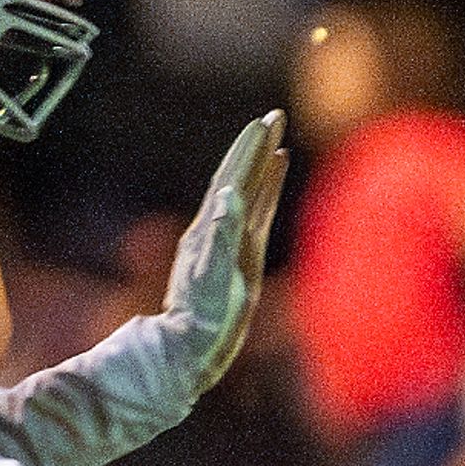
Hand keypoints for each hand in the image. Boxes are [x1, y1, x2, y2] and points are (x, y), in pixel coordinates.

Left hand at [165, 112, 291, 392]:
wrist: (188, 349)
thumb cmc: (204, 318)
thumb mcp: (213, 278)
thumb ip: (221, 237)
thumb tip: (228, 196)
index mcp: (216, 230)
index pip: (236, 179)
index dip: (250, 151)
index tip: (265, 121)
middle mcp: (220, 230)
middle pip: (240, 178)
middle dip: (256, 147)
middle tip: (274, 116)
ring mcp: (226, 242)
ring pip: (247, 194)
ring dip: (261, 167)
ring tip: (276, 145)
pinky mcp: (234, 256)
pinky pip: (252, 215)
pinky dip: (262, 194)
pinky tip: (267, 186)